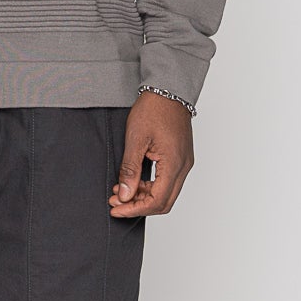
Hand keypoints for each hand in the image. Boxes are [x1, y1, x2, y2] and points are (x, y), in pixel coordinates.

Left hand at [109, 91, 193, 218]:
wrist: (168, 90)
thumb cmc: (153, 109)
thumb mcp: (135, 139)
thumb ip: (130, 170)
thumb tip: (125, 195)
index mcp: (174, 164)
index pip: (156, 201)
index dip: (134, 209)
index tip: (116, 208)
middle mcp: (183, 167)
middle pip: (163, 202)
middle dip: (138, 206)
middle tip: (116, 202)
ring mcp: (184, 163)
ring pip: (166, 193)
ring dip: (143, 196)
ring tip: (120, 191)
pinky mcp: (180, 158)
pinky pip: (167, 181)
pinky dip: (150, 186)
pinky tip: (133, 181)